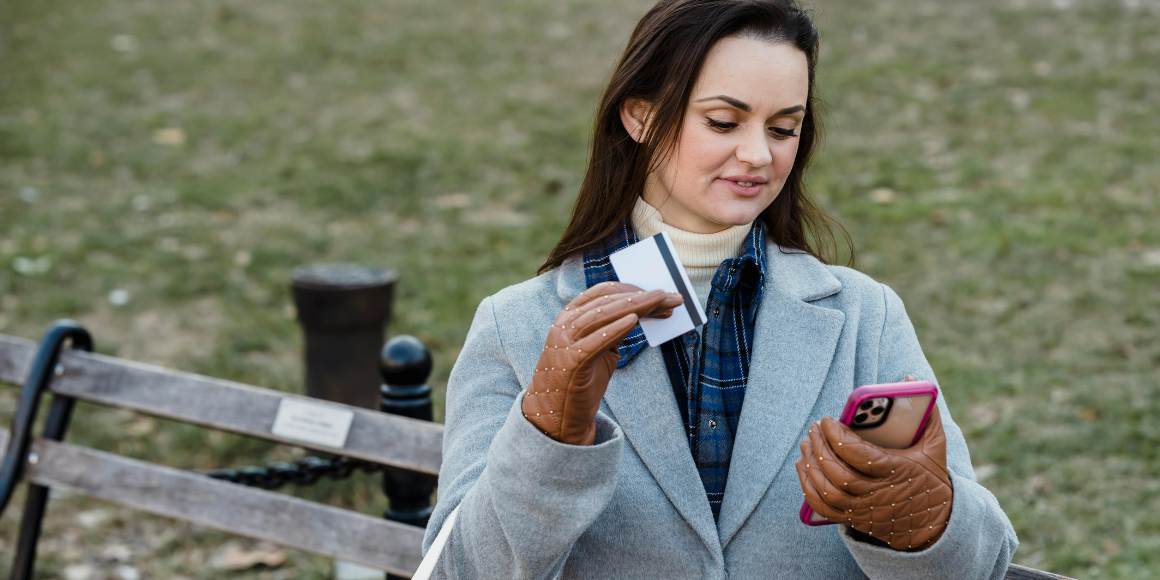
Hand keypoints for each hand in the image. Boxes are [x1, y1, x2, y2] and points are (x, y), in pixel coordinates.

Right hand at [522, 282, 682, 445]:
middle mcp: (566, 325)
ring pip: (602, 315)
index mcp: (571, 317)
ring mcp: (566, 342)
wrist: (556, 416)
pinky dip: (614, 329)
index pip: (603, 293)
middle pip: (607, 301)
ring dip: (635, 306)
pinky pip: (594, 342)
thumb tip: (642, 314)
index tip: (661, 294)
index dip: (633, 289)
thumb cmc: (580, 380)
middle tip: (671, 296)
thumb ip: (614, 331)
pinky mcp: (571, 363)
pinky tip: (633, 320)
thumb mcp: (600, 350)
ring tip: (660, 301)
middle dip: (641, 297)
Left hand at [796, 376, 952, 550]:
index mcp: (896, 471)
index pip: (858, 454)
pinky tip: (804, 467)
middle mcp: (877, 493)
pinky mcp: (854, 519)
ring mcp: (864, 509)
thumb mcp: (935, 446)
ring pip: (827, 490)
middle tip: (813, 427)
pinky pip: (823, 507)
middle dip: (820, 447)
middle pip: (838, 472)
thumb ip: (926, 412)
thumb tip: (909, 378)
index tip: (827, 419)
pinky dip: (808, 487)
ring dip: (811, 465)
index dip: (837, 436)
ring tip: (806, 443)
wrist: (935, 524)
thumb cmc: (932, 479)